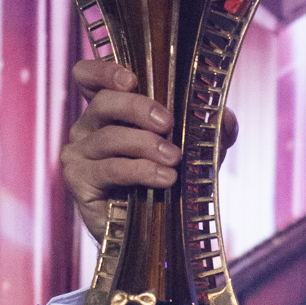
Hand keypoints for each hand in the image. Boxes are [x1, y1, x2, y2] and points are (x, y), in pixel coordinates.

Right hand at [60, 59, 239, 246]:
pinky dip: (141, 171)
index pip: (88, 77)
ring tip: (175, 160)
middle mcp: (86, 128)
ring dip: (146, 145)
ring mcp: (78, 154)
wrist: (152, 234)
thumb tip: (227, 117)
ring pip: (109, 137)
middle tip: (168, 124)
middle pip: (104, 102)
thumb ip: (209, 133)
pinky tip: (165, 178)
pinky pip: (110, 168)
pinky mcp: (79, 181)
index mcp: (107, 112)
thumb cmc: (166, 184)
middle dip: (138, 108)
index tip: (131, 78)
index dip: (103, 70)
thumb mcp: (192, 153)